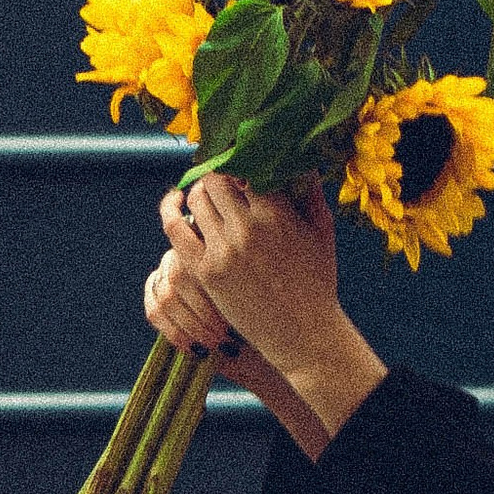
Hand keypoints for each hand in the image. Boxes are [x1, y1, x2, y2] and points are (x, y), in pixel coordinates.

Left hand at [150, 173, 387, 449]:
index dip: (238, 163)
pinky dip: (171, 210)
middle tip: (220, 180)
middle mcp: (248, 227)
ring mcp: (224, 250)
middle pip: (216, 180)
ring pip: (197, 200)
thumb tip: (298, 159)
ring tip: (206, 197)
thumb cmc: (317, 282)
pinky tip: (175, 202)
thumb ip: (311, 193)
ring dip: (199, 194)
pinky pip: (177, 229)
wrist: (303, 333)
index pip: (245, 168)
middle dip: (217, 178)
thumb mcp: (322, 232)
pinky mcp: (206, 271)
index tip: (237, 163)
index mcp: (278, 212)